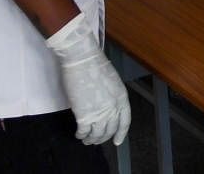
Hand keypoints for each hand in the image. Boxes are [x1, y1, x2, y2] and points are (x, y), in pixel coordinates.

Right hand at [44, 13, 129, 145]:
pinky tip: (78, 134)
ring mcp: (100, 113)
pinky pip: (84, 131)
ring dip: (91, 139)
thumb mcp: (112, 82)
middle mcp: (113, 108)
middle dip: (103, 138)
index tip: (117, 141)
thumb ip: (112, 96)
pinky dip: (81, 135)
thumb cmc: (95, 66)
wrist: (82, 60)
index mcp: (122, 98)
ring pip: (97, 134)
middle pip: (110, 130)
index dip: (121, 133)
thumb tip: (106, 107)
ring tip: (86, 140)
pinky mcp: (84, 116)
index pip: (124, 121)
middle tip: (96, 140)